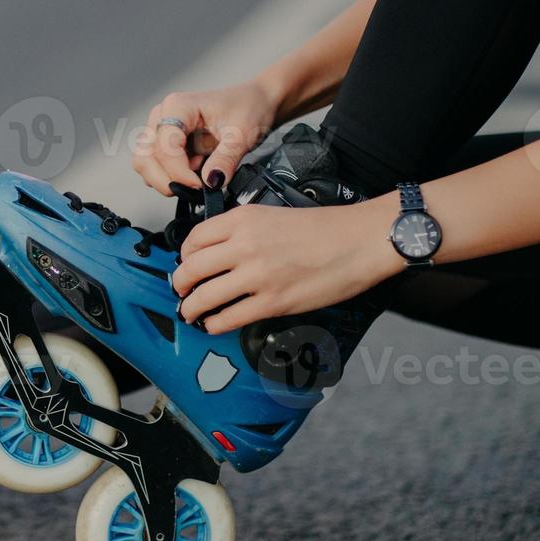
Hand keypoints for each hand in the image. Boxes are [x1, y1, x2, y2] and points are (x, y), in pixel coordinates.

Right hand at [130, 81, 279, 196]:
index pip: (164, 148)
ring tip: (196, 178)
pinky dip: (171, 176)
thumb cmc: (247, 108)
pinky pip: (155, 166)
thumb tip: (211, 181)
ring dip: (166, 179)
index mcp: (177, 107)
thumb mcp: (243, 134)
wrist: (255, 102)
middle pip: (145, 157)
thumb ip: (226, 158)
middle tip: (193, 190)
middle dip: (166, 180)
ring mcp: (160, 129)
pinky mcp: (165, 142)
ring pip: (145, 163)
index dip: (179, 173)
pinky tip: (194, 171)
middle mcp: (162, 115)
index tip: (201, 186)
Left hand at [172, 203, 399, 332]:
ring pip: (203, 296)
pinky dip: (214, 324)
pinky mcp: (273, 302)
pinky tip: (214, 324)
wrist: (360, 241)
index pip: (193, 239)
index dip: (184, 256)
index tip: (186, 264)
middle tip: (181, 291)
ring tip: (190, 312)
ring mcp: (257, 275)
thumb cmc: (324, 229)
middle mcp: (244, 245)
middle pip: (190, 268)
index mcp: (242, 220)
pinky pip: (228, 318)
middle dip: (179, 284)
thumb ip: (242, 232)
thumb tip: (217, 254)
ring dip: (190, 308)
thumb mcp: (272, 216)